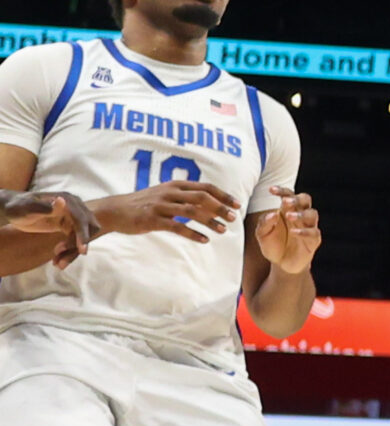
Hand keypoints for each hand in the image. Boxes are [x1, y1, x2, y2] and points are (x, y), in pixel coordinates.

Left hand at [2, 190, 100, 267]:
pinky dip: (69, 252)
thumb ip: (43, 206)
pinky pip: (76, 240)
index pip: (81, 218)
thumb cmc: (19, 207)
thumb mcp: (27, 208)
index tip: (82, 250)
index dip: (83, 234)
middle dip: (78, 245)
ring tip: (58, 264)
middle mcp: (75, 207)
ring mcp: (73, 216)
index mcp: (68, 200)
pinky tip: (56, 260)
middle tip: (62, 260)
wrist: (16, 210)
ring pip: (83, 236)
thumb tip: (62, 201)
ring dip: (73, 252)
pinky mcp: (69, 225)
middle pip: (88, 228)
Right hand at [93, 181, 240, 243]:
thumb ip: (184, 194)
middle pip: (202, 198)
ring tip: (222, 231)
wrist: (115, 210)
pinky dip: (193, 234)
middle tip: (232, 218)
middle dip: (220, 208)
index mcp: (176, 185)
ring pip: (192, 212)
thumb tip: (208, 200)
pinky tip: (204, 240)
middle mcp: (170, 193)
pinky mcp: (152, 220)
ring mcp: (161, 206)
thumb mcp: (164, 193)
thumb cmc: (144, 203)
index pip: (206, 187)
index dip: (223, 195)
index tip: (237, 204)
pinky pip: (177, 227)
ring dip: (210, 222)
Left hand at [255, 185, 322, 274]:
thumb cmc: (273, 245)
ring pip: (312, 214)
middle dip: (296, 198)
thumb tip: (272, 214)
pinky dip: (304, 232)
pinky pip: (313, 232)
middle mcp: (300, 215)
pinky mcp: (313, 240)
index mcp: (287, 210)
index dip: (282, 191)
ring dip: (301, 214)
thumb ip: (264, 223)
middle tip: (285, 202)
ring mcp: (308, 227)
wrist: (282, 264)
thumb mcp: (262, 234)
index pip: (288, 195)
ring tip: (289, 216)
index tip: (271, 190)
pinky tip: (294, 233)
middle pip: (305, 199)